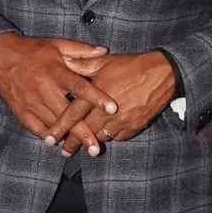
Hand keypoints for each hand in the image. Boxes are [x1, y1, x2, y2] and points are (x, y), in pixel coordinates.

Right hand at [0, 33, 117, 153]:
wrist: (0, 56)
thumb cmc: (32, 50)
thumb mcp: (57, 44)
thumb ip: (81, 50)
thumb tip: (104, 51)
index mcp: (56, 72)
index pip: (81, 87)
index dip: (97, 98)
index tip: (112, 108)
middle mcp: (45, 90)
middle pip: (68, 114)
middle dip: (83, 132)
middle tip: (96, 148)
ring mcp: (32, 103)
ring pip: (53, 125)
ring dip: (67, 138)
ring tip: (82, 150)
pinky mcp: (21, 111)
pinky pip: (36, 128)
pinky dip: (48, 136)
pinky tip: (58, 144)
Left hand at [45, 51, 175, 150]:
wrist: (163, 74)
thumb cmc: (133, 65)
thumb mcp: (106, 62)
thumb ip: (84, 65)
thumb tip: (66, 63)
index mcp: (96, 92)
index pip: (72, 114)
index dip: (59, 128)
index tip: (48, 139)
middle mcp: (107, 111)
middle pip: (84, 132)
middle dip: (71, 143)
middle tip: (62, 150)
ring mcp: (121, 121)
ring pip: (100, 137)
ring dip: (91, 141)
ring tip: (82, 146)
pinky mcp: (133, 127)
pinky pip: (117, 137)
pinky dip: (109, 136)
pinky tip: (104, 135)